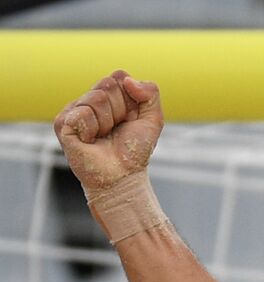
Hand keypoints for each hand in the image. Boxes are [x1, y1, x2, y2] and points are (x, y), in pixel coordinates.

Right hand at [53, 71, 163, 193]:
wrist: (122, 175)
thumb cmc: (134, 151)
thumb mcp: (153, 120)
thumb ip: (150, 93)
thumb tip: (127, 79)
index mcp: (109, 95)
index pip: (119, 76)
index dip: (131, 99)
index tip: (131, 118)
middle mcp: (90, 99)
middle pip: (107, 84)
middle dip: (120, 110)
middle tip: (117, 129)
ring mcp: (74, 110)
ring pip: (96, 98)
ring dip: (107, 122)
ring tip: (104, 136)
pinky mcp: (63, 123)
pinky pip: (82, 113)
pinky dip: (93, 129)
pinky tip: (91, 141)